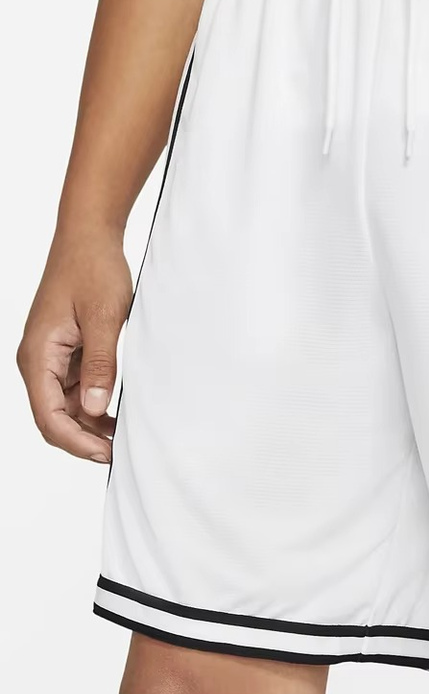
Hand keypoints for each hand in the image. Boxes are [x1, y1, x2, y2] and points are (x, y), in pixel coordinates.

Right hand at [17, 229, 131, 462]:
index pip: (48, 416)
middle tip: (120, 452)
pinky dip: (95, 401)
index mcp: (38, 356)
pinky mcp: (66, 350)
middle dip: (84, 439)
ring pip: (66, 404)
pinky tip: (120, 411)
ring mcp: (52, 356)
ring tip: (125, 436)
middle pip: (54, 416)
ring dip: (91, 422)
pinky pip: (75, 386)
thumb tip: (95, 408)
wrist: (90, 238)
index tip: (106, 455)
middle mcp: (38, 361)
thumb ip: (100, 364)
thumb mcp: (104, 318)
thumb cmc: (93, 270)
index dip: (76, 442)